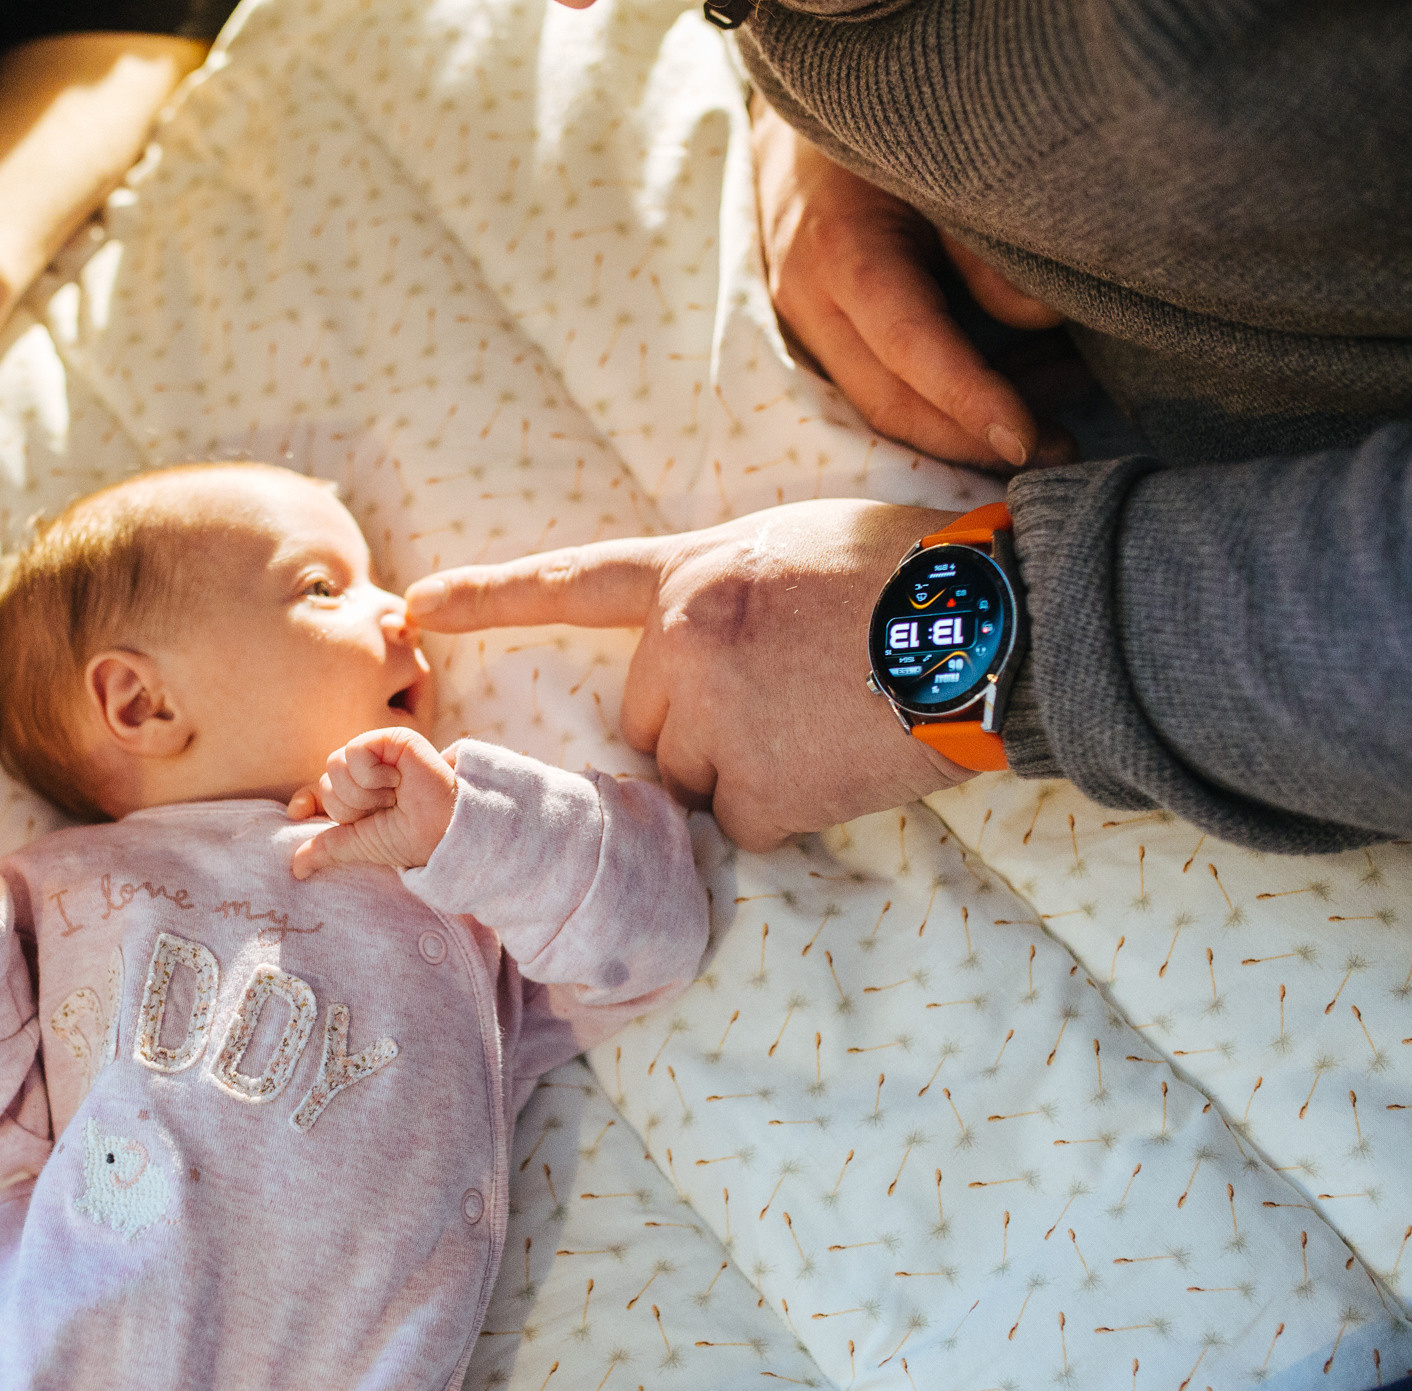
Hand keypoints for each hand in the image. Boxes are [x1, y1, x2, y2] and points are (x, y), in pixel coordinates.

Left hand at [286, 728, 460, 877]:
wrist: (441, 831)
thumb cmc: (409, 838)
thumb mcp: (360, 845)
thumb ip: (327, 848)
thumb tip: (295, 870)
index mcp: (357, 795)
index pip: (318, 790)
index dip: (306, 799)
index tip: (297, 812)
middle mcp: (365, 772)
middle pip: (326, 782)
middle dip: (351, 807)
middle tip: (383, 811)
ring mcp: (378, 753)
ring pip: (335, 766)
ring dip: (363, 793)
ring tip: (393, 797)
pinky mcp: (392, 739)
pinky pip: (355, 751)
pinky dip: (372, 774)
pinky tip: (397, 780)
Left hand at [405, 500, 975, 851]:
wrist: (997, 622)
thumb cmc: (913, 573)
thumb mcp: (796, 545)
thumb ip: (728, 593)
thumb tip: (714, 654)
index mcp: (694, 575)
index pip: (573, 583)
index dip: (490, 596)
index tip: (414, 608)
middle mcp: (686, 645)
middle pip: (649, 719)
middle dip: (702, 725)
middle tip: (794, 696)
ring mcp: (717, 722)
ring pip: (691, 778)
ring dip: (745, 771)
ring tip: (827, 723)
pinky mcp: (759, 789)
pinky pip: (746, 823)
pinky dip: (790, 811)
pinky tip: (843, 762)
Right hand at [754, 101, 1069, 469]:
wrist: (811, 108)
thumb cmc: (892, 126)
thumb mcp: (946, 166)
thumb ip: (989, 246)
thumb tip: (1044, 320)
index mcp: (842, 251)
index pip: (908, 347)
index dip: (968, 402)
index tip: (1027, 441)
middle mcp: (810, 300)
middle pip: (889, 403)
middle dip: (972, 441)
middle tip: (1057, 450)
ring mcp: (808, 322)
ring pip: (887, 404)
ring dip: (968, 422)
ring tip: (1056, 408)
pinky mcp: (823, 331)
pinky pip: (886, 384)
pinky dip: (951, 396)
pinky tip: (1020, 382)